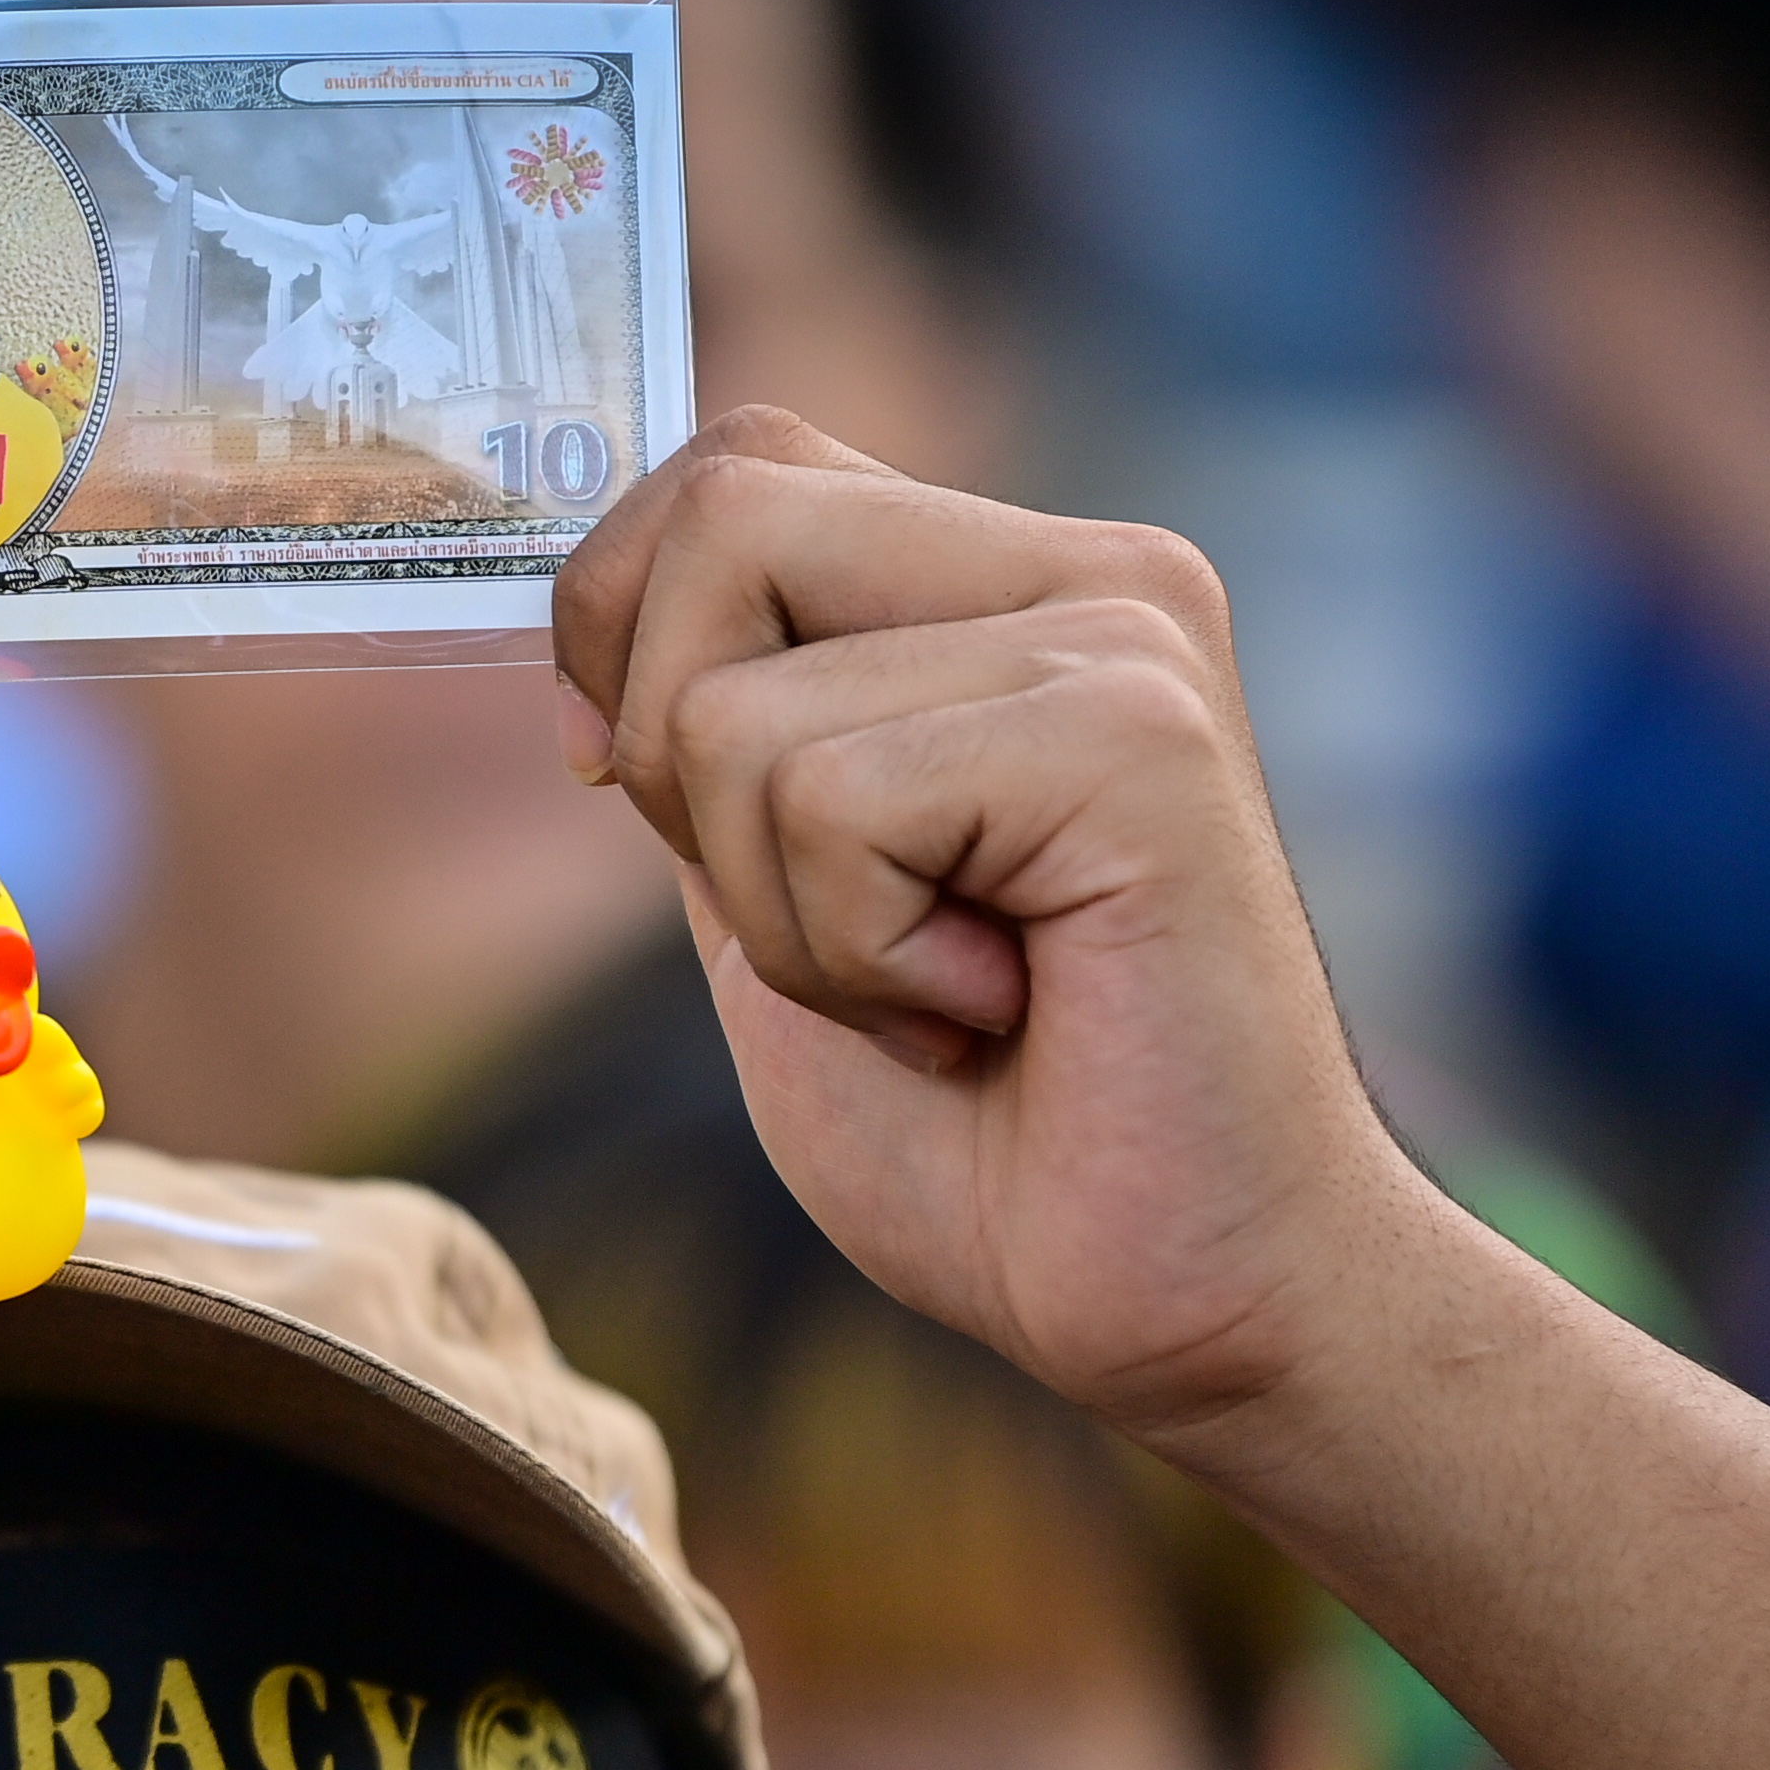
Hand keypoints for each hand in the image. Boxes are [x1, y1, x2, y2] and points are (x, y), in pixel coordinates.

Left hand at [551, 413, 1444, 1446]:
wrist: (1191, 1305)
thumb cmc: (994, 1135)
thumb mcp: (783, 905)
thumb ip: (714, 749)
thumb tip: (579, 641)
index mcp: (1006, 584)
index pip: (733, 465)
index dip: (622, 627)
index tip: (661, 811)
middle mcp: (1085, 571)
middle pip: (720, 515)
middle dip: (676, 766)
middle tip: (830, 917)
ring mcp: (1122, 637)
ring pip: (734, 708)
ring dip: (784, 916)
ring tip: (941, 992)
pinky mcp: (1137, 736)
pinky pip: (827, 803)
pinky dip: (855, 960)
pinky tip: (995, 1013)